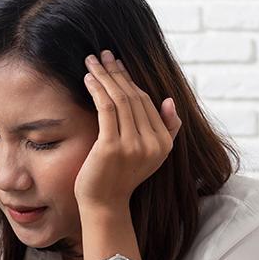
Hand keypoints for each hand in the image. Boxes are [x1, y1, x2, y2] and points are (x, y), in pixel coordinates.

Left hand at [74, 50, 182, 210]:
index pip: (147, 102)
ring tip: (92, 61)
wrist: (104, 204)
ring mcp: (132, 146)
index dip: (131, 80)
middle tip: (103, 54)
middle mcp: (152, 144)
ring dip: (105, 76)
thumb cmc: (121, 177)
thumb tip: (169, 101)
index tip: (117, 65)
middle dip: (117, 72)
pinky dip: (97, 90)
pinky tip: (88, 78)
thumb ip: (166, 130)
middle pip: (133, 97)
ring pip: (120, 99)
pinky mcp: (111, 147)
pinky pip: (106, 109)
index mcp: (164, 143)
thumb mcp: (150, 156)